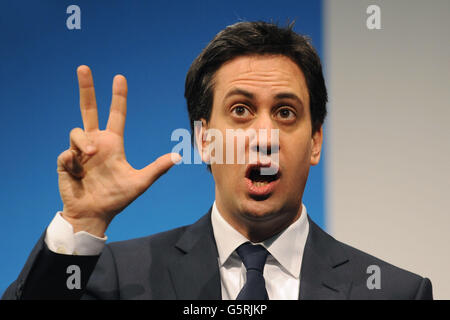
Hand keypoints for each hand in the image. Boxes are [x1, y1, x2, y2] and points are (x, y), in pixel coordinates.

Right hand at [56, 66, 180, 236]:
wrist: (94, 214)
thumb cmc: (117, 198)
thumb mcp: (140, 182)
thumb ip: (157, 168)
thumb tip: (178, 156)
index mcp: (112, 143)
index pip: (116, 115)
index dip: (118, 97)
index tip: (120, 78)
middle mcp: (95, 143)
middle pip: (88, 109)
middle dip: (86, 89)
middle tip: (84, 67)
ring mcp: (79, 151)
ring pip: (77, 131)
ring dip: (83, 141)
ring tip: (89, 155)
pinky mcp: (65, 162)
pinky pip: (66, 153)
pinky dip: (73, 161)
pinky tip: (78, 174)